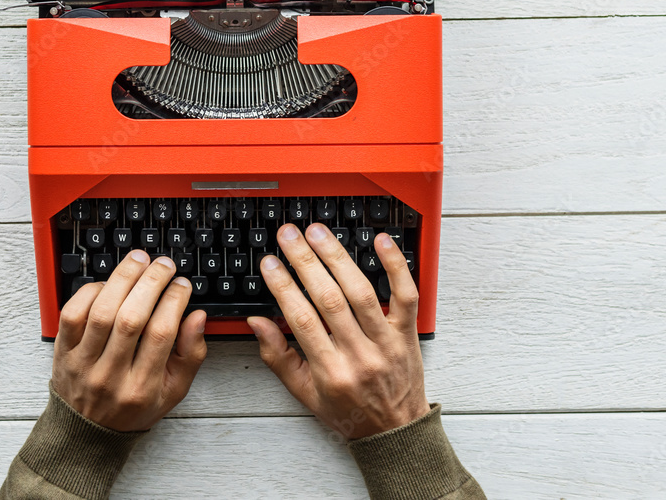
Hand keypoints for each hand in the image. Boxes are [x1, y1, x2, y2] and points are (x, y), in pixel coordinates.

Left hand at [52, 250, 207, 431]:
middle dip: (151, 283)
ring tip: (139, 261)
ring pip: (101, 312)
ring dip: (122, 279)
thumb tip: (197, 316)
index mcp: (142, 388)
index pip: (161, 334)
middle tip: (163, 265)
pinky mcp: (63, 352)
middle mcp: (110, 376)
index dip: (174, 301)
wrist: (87, 432)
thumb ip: (191, 354)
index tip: (182, 284)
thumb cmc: (134, 407)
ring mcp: (83, 363)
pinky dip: (90, 291)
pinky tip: (108, 283)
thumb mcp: (174, 391)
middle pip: (131, 319)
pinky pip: (72, 314)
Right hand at [247, 224, 430, 439]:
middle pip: (330, 299)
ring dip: (338, 257)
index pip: (302, 320)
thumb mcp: (304, 393)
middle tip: (289, 235)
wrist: (396, 432)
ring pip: (362, 292)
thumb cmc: (348, 411)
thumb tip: (257, 321)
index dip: (283, 287)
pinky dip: (395, 265)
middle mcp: (360, 355)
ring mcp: (387, 342)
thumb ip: (278, 356)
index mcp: (331, 371)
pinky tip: (380, 241)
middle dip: (305, 262)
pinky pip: (406, 294)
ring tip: (318, 233)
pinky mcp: (408, 332)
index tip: (269, 263)